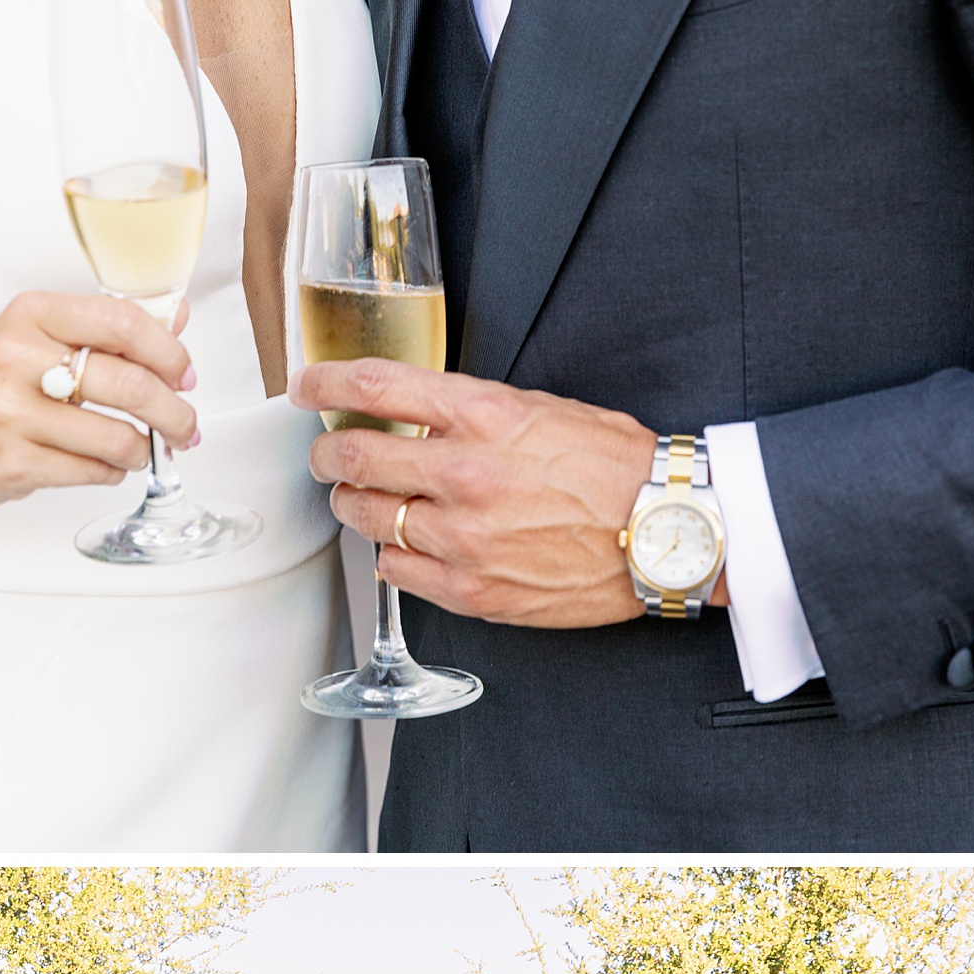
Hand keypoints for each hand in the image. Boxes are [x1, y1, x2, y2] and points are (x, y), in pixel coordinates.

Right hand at [0, 293, 197, 512]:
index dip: (170, 352)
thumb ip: (100, 329)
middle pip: (130, 384)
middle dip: (175, 412)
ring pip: (116, 437)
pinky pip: (89, 472)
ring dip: (143, 450)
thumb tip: (176, 317)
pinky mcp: (10, 464)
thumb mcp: (29, 336)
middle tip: (185, 425)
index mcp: (31, 315)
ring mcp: (12, 414)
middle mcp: (19, 358)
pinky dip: (109, 472)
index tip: (185, 373)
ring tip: (141, 450)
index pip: (124, 323)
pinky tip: (102, 465)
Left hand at [290, 359, 728, 625]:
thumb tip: (418, 415)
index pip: (374, 388)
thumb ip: (473, 412)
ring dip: (355, 504)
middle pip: (354, 458)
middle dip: (328, 454)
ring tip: (364, 499)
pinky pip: (396, 570)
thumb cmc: (618, 470)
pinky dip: (390, 552)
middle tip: (327, 455)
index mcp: (484, 416)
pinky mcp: (470, 590)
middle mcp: (464, 475)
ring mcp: (463, 538)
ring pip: (367, 518)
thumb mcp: (544, 410)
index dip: (324, 383)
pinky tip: (404, 542)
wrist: (667, 534)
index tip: (306, 387)